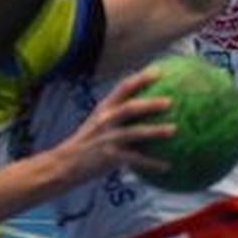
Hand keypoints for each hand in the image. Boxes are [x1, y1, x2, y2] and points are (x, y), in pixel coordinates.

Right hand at [56, 69, 174, 182]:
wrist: (64, 164)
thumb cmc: (85, 144)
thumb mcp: (97, 123)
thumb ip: (116, 116)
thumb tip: (144, 111)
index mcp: (104, 109)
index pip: (123, 87)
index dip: (141, 77)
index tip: (159, 71)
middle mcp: (105, 120)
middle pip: (130, 107)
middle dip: (151, 103)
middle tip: (171, 101)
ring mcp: (107, 138)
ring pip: (135, 132)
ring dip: (155, 131)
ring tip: (174, 130)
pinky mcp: (109, 157)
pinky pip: (135, 159)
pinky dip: (152, 163)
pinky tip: (167, 166)